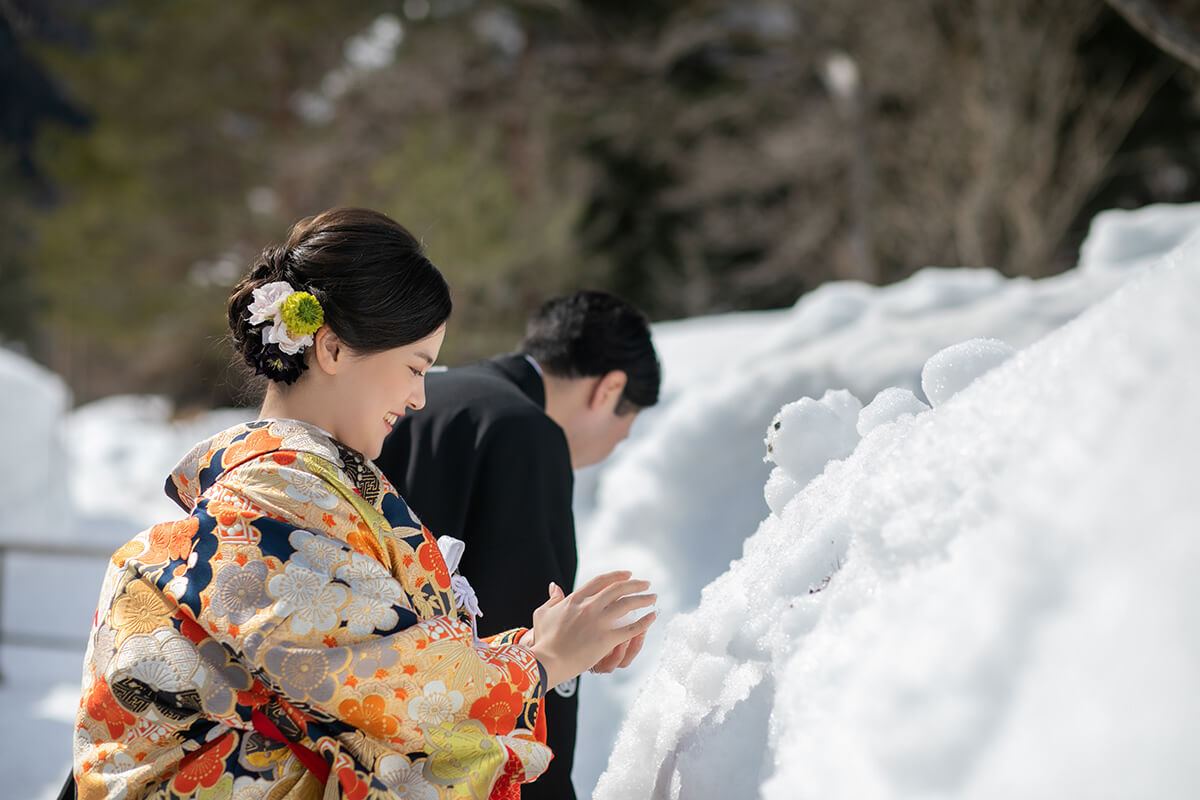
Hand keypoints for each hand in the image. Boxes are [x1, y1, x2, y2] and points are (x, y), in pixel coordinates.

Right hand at [528, 571, 655, 687]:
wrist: (546, 661)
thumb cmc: (543, 640)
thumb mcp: (543, 614)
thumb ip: (552, 598)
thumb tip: (554, 586)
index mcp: (575, 600)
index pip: (600, 581)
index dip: (615, 576)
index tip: (628, 574)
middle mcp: (589, 607)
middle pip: (617, 589)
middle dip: (635, 584)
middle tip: (646, 583)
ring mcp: (598, 622)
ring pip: (627, 605)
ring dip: (643, 599)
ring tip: (653, 597)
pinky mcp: (606, 639)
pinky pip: (631, 629)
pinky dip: (644, 622)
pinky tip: (652, 617)